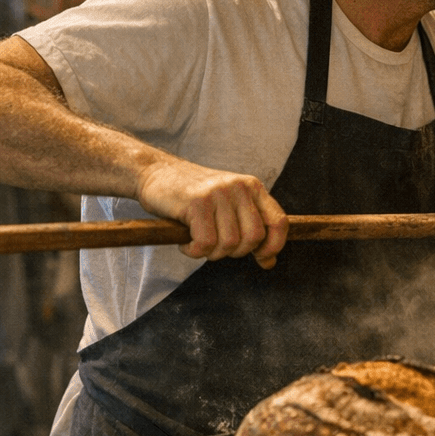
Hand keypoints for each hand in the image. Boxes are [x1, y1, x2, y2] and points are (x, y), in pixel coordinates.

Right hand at [137, 158, 288, 267]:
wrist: (155, 173)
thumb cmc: (192, 196)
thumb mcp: (227, 206)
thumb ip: (248, 229)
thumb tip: (269, 262)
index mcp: (252, 187)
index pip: (278, 222)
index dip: (274, 246)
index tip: (261, 258)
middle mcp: (239, 187)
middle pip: (253, 238)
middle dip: (234, 252)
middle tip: (214, 246)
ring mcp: (218, 193)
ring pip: (229, 244)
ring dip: (210, 253)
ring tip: (197, 242)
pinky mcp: (197, 202)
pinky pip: (205, 243)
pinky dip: (194, 251)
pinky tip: (185, 242)